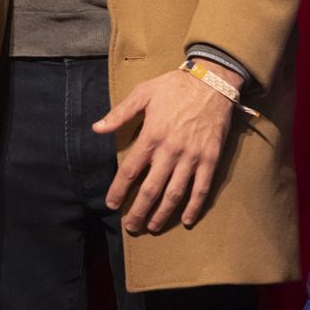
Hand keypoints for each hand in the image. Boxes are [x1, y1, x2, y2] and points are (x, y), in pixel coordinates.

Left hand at [93, 63, 238, 232]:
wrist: (212, 81)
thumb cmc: (174, 86)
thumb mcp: (143, 93)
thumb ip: (120, 113)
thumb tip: (97, 128)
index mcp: (151, 135)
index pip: (131, 170)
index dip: (119, 190)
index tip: (112, 204)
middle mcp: (170, 151)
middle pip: (151, 189)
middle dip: (139, 211)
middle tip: (131, 227)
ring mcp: (192, 157)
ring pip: (175, 193)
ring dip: (163, 214)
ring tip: (153, 227)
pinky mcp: (210, 159)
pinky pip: (202, 188)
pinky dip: (194, 207)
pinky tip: (187, 220)